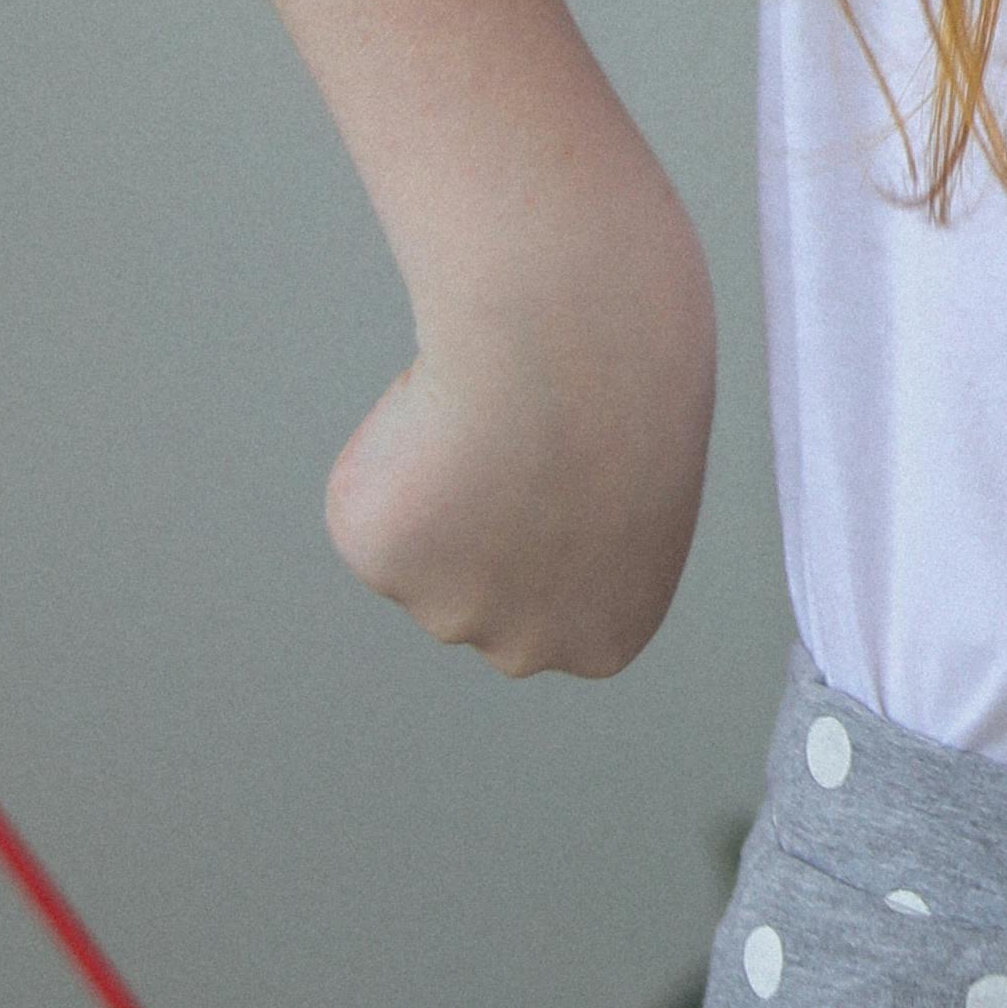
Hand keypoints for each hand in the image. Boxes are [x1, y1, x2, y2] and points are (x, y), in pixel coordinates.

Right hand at [322, 188, 717, 677]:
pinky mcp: (379, 564)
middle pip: (479, 586)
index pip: (554, 598)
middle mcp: (524, 651)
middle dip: (483, 524)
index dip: (548, 521)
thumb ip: (574, 530)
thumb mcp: (634, 482)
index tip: (567, 469)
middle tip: (513, 443)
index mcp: (601, 643)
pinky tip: (441, 419)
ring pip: (422, 541)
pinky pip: (372, 500)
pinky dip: (392, 452)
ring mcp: (445, 616)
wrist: (567, 357)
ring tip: (488, 424)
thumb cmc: (623, 394)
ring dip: (437, 484)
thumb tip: (521, 509)